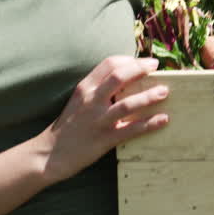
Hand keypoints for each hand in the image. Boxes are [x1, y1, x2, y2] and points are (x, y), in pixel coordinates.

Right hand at [36, 56, 169, 184]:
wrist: (49, 154)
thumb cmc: (68, 126)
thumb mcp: (78, 100)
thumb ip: (97, 89)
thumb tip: (125, 79)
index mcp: (84, 88)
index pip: (109, 64)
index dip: (130, 60)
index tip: (144, 62)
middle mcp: (91, 101)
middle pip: (119, 77)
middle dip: (140, 69)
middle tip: (156, 67)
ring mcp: (98, 120)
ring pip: (127, 104)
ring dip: (149, 96)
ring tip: (164, 91)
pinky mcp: (104, 139)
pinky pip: (131, 129)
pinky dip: (149, 124)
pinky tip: (163, 119)